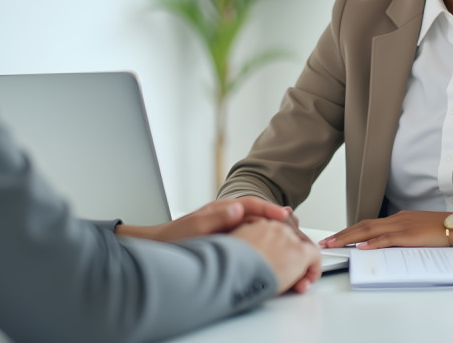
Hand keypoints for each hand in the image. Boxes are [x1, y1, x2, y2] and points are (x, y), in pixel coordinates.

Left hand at [115, 197, 290, 242]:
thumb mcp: (194, 228)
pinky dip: (262, 239)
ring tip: (290, 238)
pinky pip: (249, 235)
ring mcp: (227, 226)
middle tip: (295, 228)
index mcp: (222, 209)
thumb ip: (215, 218)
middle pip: (259, 213)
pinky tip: (270, 248)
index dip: (270, 210)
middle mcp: (226, 215)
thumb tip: (238, 210)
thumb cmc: (172, 239)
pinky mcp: (226, 238)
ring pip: (256, 224)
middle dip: (277, 220)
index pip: (252, 204)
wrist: (157, 247)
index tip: (285, 216)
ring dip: (271, 230)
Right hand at [231, 219, 321, 293]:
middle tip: (291, 273)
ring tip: (300, 279)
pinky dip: (314, 268)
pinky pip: (314, 256)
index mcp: (259, 224)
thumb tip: (252, 254)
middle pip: (291, 241)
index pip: (277, 232)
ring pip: (302, 249)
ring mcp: (288, 238)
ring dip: (301, 265)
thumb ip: (245, 243)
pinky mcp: (298, 251)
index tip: (279, 258)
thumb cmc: (228, 264)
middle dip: (293, 258)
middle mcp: (275, 227)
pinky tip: (309, 279)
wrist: (232, 269)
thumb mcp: (234, 246)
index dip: (281, 248)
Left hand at [318, 210, 452, 249]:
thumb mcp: (419, 232)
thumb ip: (403, 237)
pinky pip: (387, 239)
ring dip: (349, 237)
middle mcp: (397, 219)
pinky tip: (361, 247)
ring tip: (334, 244)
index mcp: (399, 219)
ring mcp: (402, 226)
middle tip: (326, 241)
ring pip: (369, 230)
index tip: (336, 237)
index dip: (350, 230)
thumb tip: (388, 247)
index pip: (368, 223)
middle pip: (363, 225)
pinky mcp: (410, 235)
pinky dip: (372, 242)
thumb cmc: (444, 230)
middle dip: (342, 234)